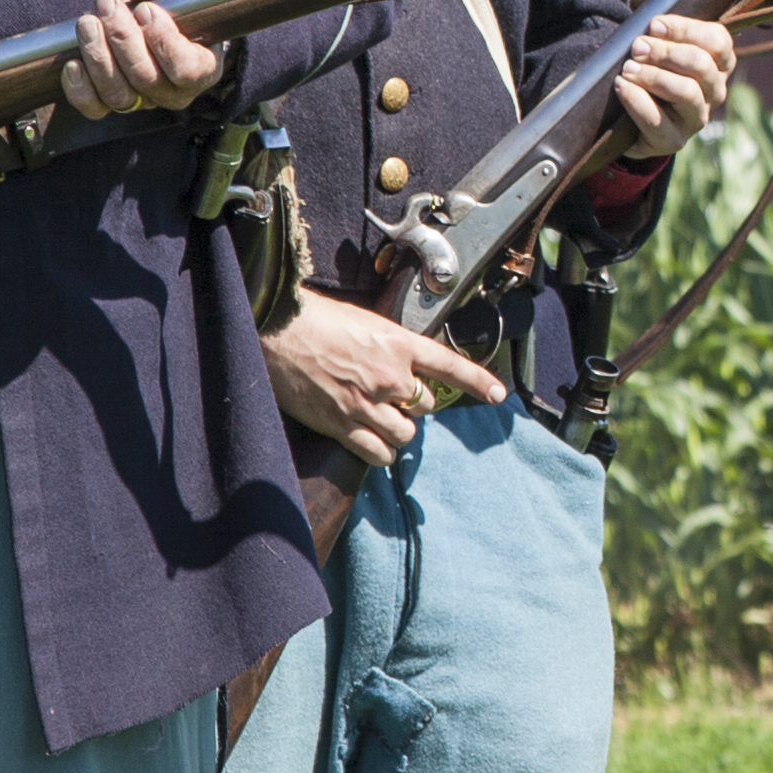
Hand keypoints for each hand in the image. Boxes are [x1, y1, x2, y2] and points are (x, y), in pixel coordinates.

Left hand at [65, 0, 222, 117]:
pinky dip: (81, 90)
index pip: (187, 69)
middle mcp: (175, 91)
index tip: (146, 9)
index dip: (163, 42)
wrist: (157, 9)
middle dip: (123, 39)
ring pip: (120, 95)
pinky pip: (96, 108)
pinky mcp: (113, 102)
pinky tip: (73, 63)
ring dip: (99, 57)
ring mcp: (144, 100)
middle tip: (108, 2)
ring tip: (88, 22)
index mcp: (203, 65)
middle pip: (147, 79)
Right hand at [262, 287, 502, 465]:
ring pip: (406, 434)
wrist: (276, 329)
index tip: (496, 394)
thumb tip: (401, 367)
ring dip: (397, 430)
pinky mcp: (343, 425)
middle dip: (412, 404)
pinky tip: (370, 441)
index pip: (449, 366)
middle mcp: (390, 376)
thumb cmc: (314, 319)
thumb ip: (389, 346)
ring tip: (377, 418)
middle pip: (425, 405)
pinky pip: (380, 453)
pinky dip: (380, 452)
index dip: (478, 381)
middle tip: (388, 396)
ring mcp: (368, 403)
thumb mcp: (364, 321)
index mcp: (398, 343)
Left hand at [611, 11, 736, 156]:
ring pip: (687, 92)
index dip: (685, 29)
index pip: (717, 41)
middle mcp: (715, 91)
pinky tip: (622, 87)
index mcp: (719, 63)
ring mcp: (697, 118)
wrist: (630, 120)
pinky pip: (658, 120)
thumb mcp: (662, 49)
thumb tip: (652, 23)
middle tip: (637, 47)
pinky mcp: (674, 139)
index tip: (654, 25)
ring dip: (653, 76)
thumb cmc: (650, 71)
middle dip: (665, 52)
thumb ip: (663, 33)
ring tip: (627, 69)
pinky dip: (637, 100)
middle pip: (701, 64)